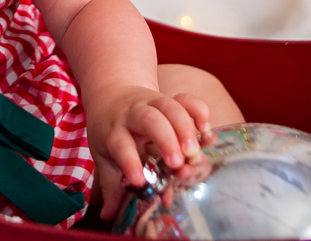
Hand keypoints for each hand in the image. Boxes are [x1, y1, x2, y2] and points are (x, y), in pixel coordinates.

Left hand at [87, 84, 211, 219]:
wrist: (111, 94)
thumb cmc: (111, 132)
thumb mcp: (104, 156)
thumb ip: (111, 186)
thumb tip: (109, 216)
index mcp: (115, 131)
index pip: (121, 145)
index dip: (130, 162)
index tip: (138, 180)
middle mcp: (134, 115)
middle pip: (149, 120)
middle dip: (166, 140)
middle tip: (177, 163)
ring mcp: (152, 103)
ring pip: (170, 107)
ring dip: (185, 129)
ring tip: (194, 153)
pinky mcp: (169, 99)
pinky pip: (186, 99)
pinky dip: (198, 111)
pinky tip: (205, 129)